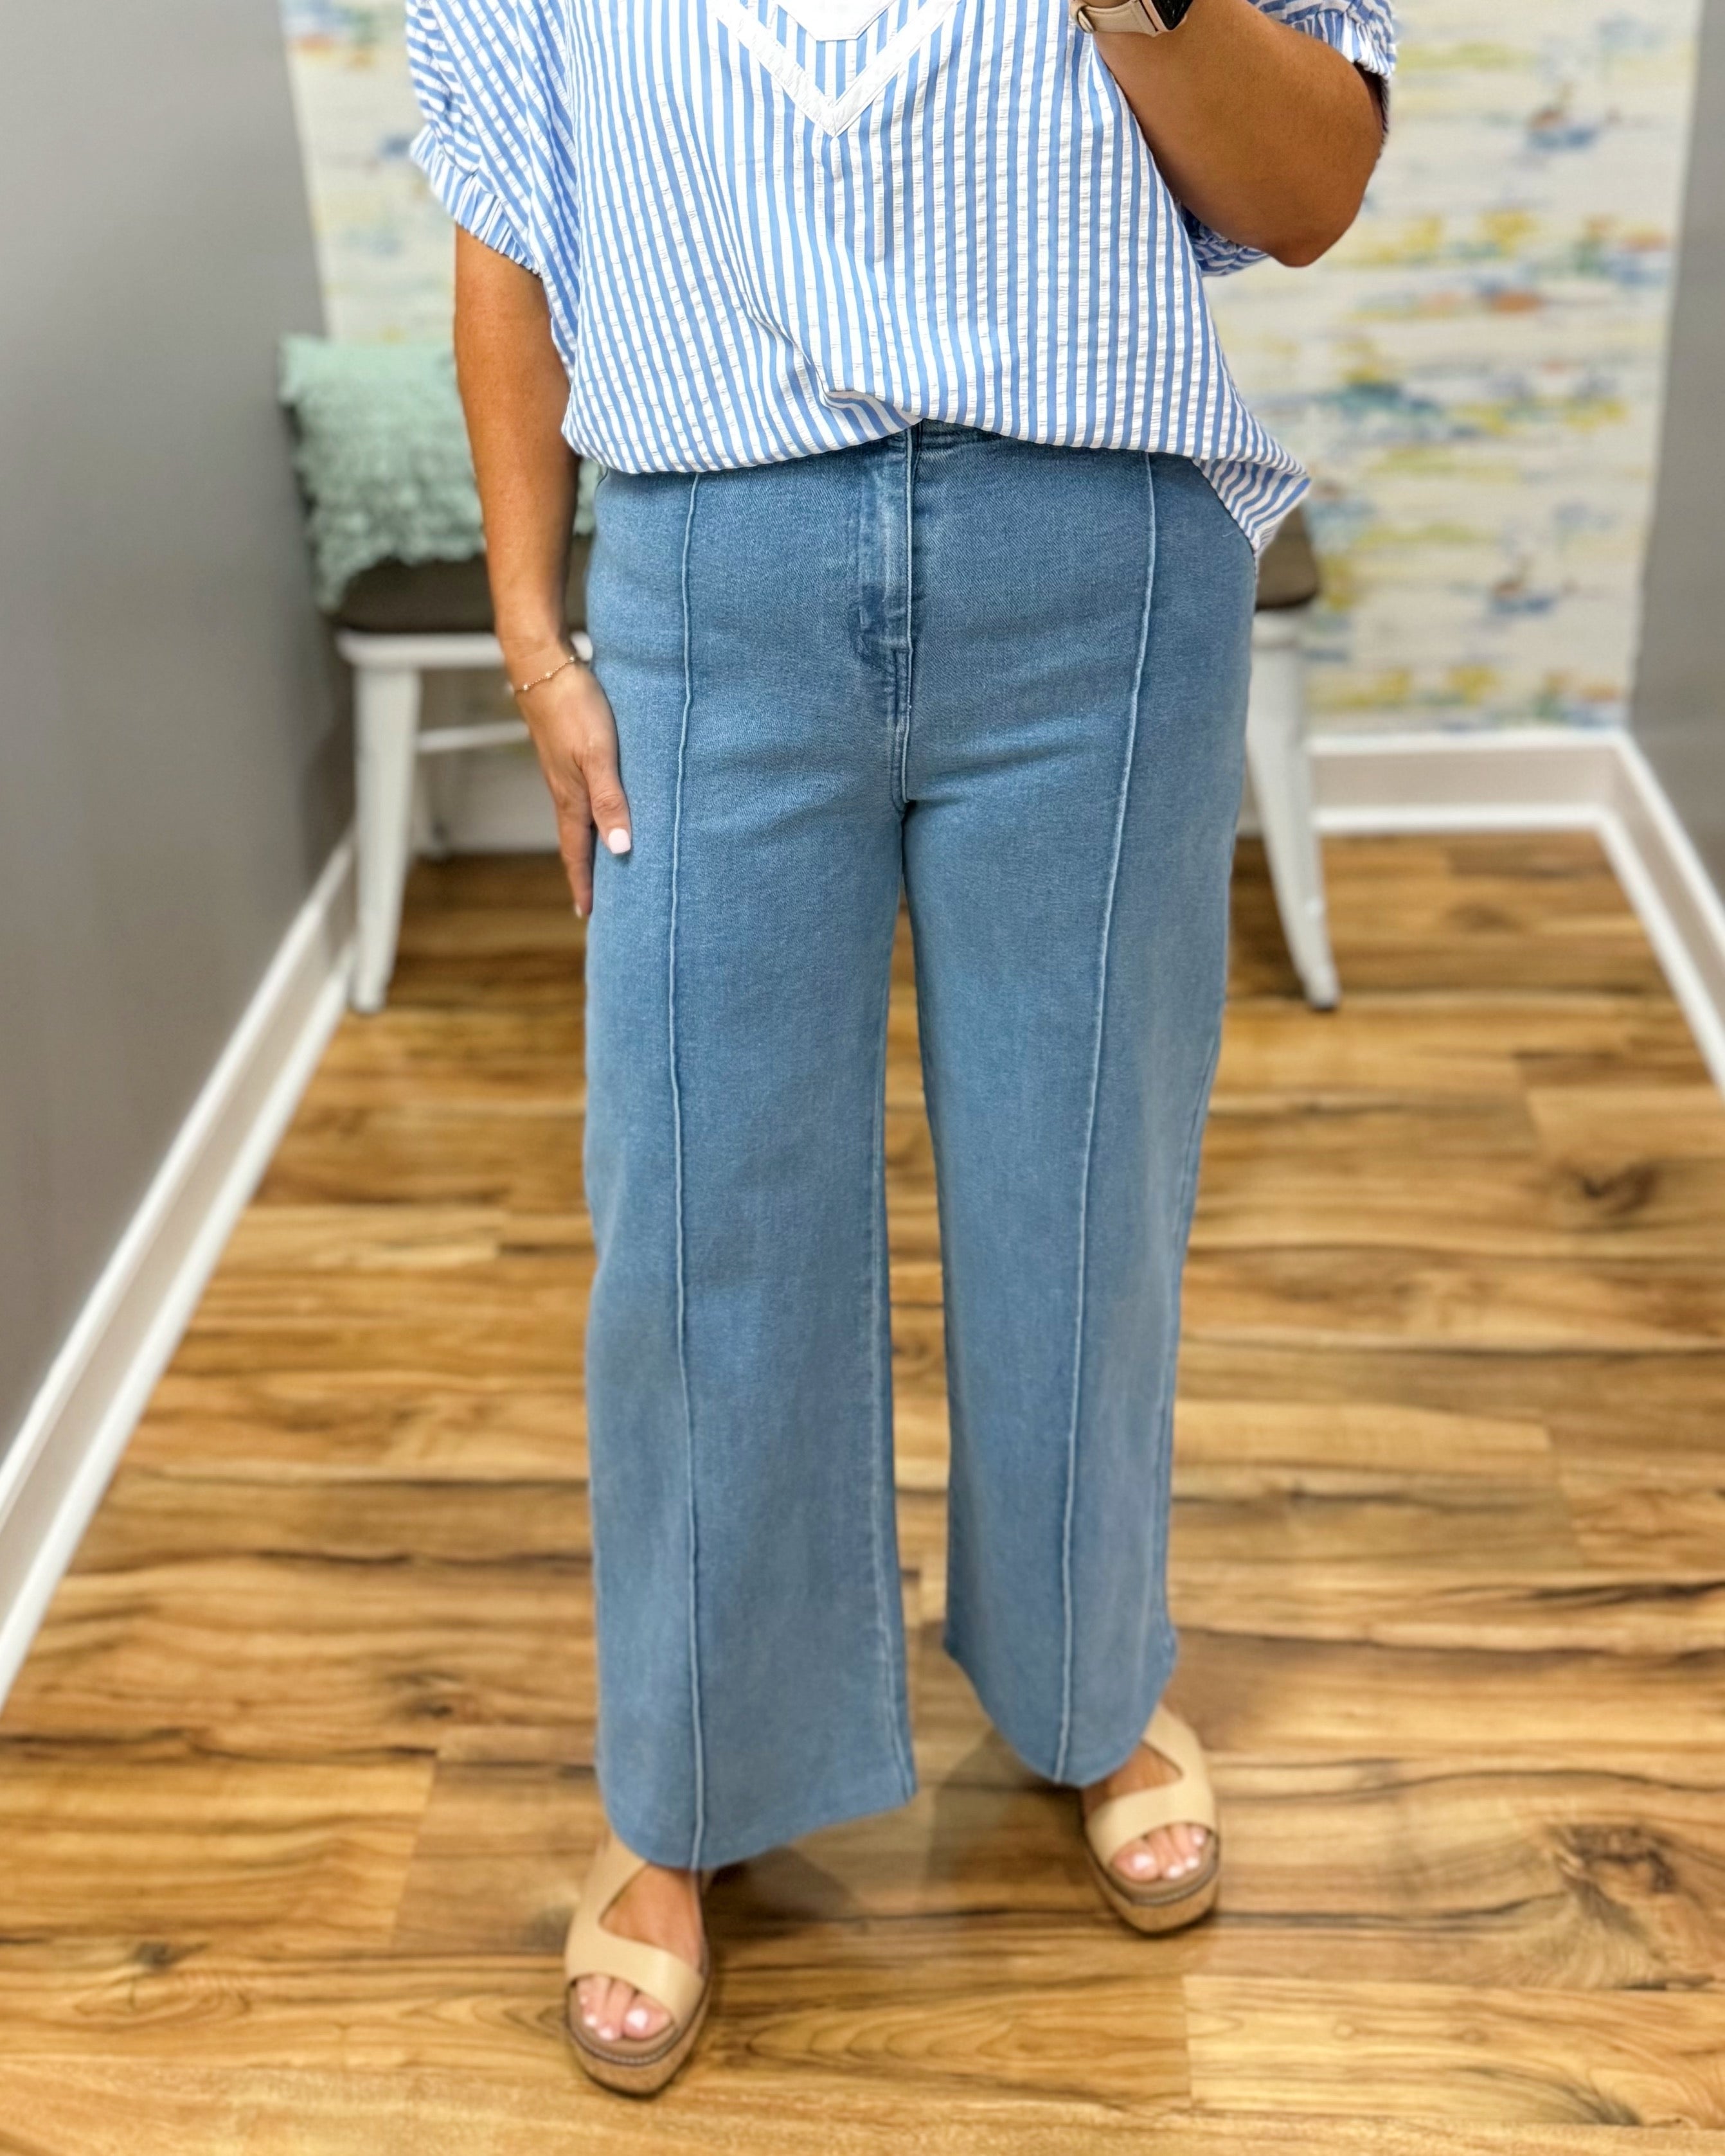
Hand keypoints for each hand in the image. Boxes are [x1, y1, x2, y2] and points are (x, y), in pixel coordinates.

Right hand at [511, 651, 630, 917]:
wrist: (544, 664)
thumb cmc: (574, 706)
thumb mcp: (599, 755)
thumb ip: (611, 800)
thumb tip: (620, 849)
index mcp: (572, 797)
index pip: (578, 852)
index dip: (584, 883)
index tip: (587, 914)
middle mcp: (565, 789)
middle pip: (577, 840)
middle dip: (586, 872)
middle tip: (596, 901)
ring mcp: (565, 770)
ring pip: (580, 817)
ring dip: (590, 842)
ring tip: (603, 862)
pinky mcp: (569, 751)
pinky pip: (583, 793)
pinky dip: (593, 812)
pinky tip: (603, 808)